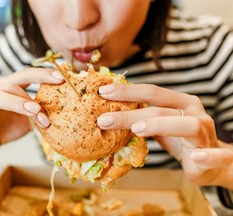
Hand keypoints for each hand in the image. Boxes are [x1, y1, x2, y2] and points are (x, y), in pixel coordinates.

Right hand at [0, 68, 63, 160]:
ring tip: (34, 110)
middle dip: (33, 85)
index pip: (27, 75)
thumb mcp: (29, 118)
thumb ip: (41, 112)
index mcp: (11, 88)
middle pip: (13, 82)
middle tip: (53, 94)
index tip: (62, 77)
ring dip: (16, 103)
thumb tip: (65, 109)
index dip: (43, 74)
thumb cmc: (8, 126)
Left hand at [96, 83, 231, 187]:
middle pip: (161, 108)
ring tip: (136, 130)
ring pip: (187, 125)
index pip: (151, 92)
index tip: (103, 92)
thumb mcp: (160, 126)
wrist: (212, 161)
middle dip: (130, 114)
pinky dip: (208, 156)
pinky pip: (217, 155)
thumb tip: (109, 114)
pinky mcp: (218, 154)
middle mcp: (194, 112)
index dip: (127, 91)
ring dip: (160, 126)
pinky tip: (195, 158)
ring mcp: (206, 132)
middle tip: (104, 120)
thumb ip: (143, 119)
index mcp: (180, 102)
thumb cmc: (181, 139)